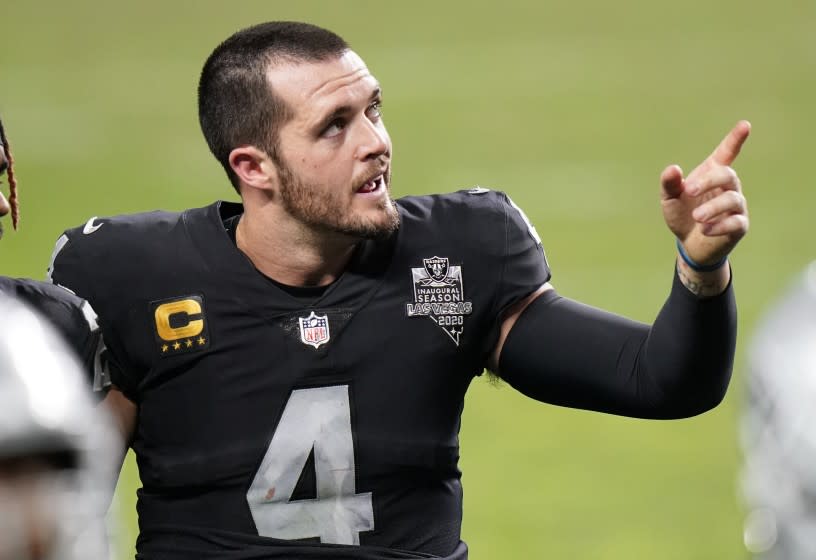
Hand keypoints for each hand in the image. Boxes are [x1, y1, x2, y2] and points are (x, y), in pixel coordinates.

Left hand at [660, 120, 750, 265]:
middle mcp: (728, 187)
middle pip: (728, 175)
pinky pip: (736, 222)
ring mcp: (736, 206)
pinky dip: (719, 225)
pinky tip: (705, 230)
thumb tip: (673, 169)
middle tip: (688, 190)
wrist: (688, 243)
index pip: (726, 153)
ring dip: (712, 207)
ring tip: (696, 217)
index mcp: (712, 174)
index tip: (744, 125)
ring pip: (733, 199)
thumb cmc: (682, 214)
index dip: (735, 139)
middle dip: (709, 181)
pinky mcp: (739, 225)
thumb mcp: (670, 199)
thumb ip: (670, 184)